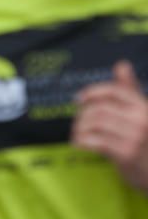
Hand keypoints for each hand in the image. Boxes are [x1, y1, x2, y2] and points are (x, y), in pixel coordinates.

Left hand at [72, 61, 147, 190]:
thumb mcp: (141, 113)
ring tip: (78, 133)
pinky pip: (95, 141)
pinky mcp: (126, 153)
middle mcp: (142, 119)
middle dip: (82, 115)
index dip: (92, 92)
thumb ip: (130, 90)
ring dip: (80, 128)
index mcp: (144, 106)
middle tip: (78, 122)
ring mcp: (135, 137)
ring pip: (95, 124)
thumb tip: (121, 64)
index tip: (78, 99)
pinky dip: (81, 141)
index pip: (114, 91)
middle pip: (100, 108)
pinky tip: (79, 143)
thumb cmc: (146, 141)